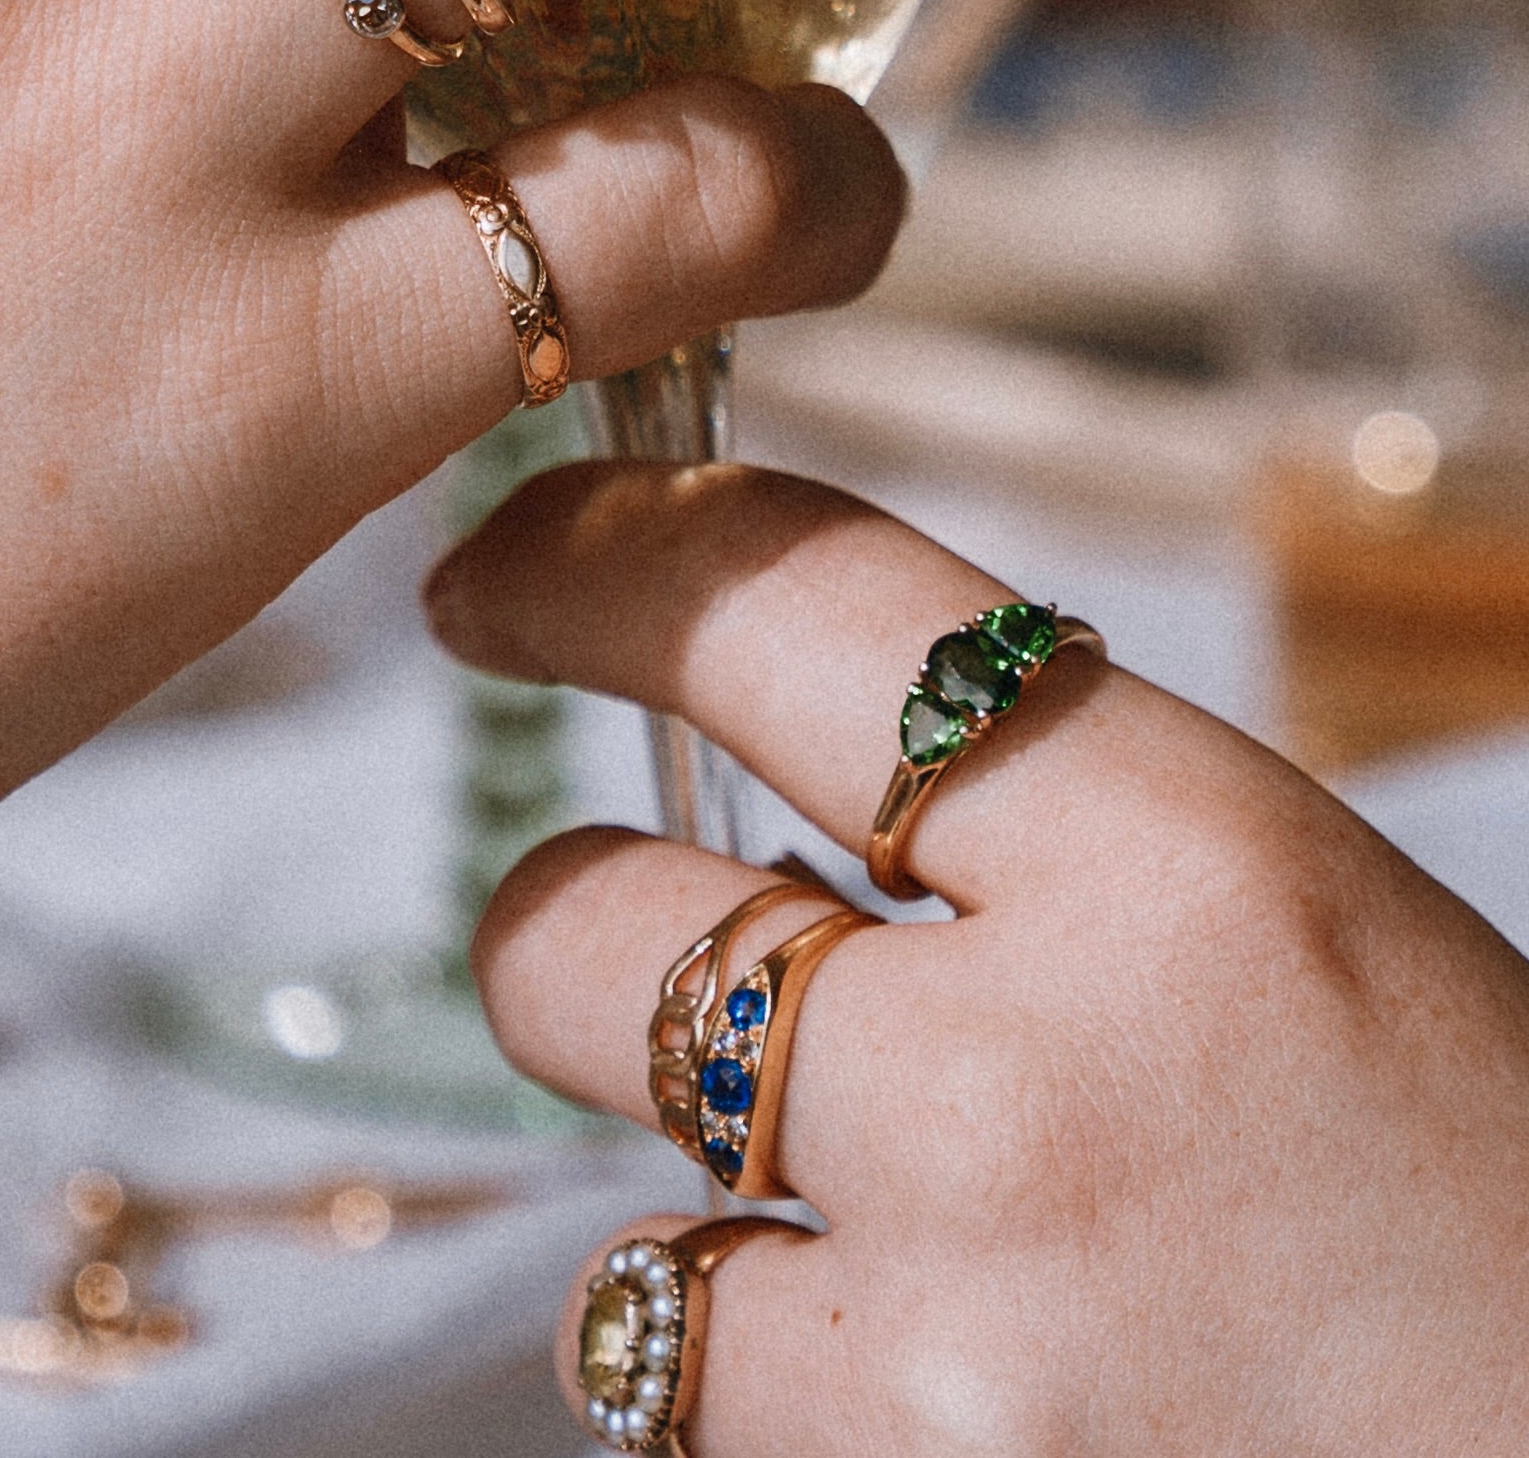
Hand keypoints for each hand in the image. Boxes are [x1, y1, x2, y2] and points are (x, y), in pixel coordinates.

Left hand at [429, 462, 1528, 1455]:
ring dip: (683, 1197)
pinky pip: (693, 1408)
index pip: (792, 601)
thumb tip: (755, 756)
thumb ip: (1037, 832)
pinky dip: (749, 1383)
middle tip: (607, 929)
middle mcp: (1046, 1080)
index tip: (502, 574)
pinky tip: (901, 1367)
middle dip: (569, 921)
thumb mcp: (1302, 924)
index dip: (599, 560)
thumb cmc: (1482, 1208)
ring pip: (616, 1224)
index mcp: (1187, 855)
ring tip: (823, 1204)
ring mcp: (970, 1337)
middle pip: (597, 919)